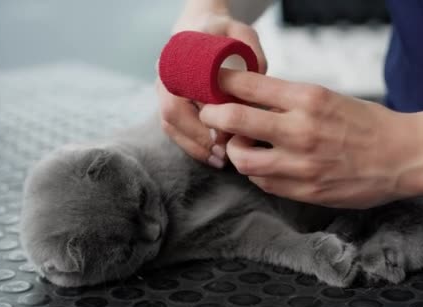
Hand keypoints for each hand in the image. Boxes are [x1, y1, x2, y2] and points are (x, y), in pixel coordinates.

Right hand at [157, 13, 266, 167]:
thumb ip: (251, 53)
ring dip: (195, 148)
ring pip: (171, 126)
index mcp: (176, 59)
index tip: (219, 137)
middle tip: (224, 158)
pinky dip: (193, 145)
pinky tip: (214, 156)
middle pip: (171, 116)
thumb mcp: (241, 34)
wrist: (203, 27)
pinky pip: (176, 129)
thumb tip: (258, 83)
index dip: (196, 120)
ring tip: (222, 162)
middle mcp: (165, 76)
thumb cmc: (224, 32)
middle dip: (197, 141)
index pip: (178, 96)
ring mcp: (165, 90)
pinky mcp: (172, 103)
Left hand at [200, 70, 419, 208]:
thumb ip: (289, 100)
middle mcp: (301, 130)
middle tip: (212, 115)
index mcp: (309, 99)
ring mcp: (302, 164)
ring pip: (242, 160)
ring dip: (235, 151)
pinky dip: (257, 173)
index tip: (213, 84)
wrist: (403, 157)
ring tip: (243, 146)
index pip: (249, 85)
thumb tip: (248, 100)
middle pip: (234, 121)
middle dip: (214, 116)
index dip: (222, 83)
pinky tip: (266, 165)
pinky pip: (264, 183)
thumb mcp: (329, 98)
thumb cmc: (367, 125)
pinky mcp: (306, 191)